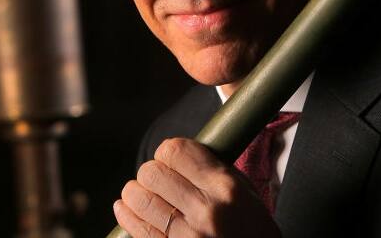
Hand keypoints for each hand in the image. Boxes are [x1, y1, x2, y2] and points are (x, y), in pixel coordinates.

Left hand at [113, 138, 281, 236]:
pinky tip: (129, 210)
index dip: (166, 152)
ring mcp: (187, 237)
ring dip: (136, 194)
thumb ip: (210, 170)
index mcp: (224, 188)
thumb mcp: (244, 192)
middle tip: (159, 182)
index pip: (175, 151)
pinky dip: (127, 214)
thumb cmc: (252, 230)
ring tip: (145, 196)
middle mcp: (205, 211)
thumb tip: (174, 153)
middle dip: (150, 173)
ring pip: (137, 198)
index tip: (169, 160)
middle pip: (151, 173)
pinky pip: (136, 228)